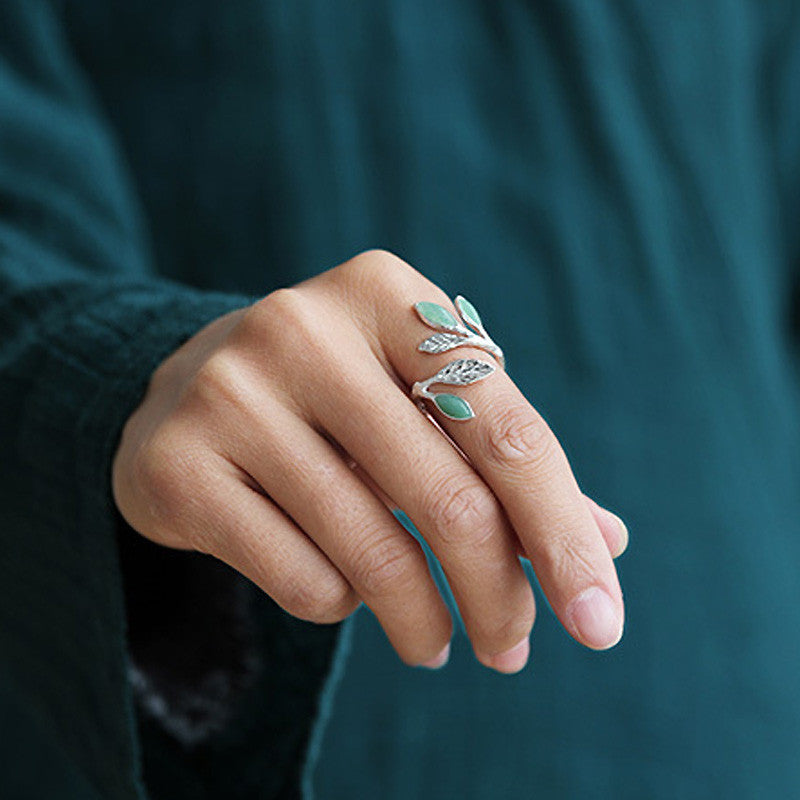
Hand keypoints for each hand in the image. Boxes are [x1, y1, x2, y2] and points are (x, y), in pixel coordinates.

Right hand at [112, 250, 627, 673]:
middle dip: (499, 596)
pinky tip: (342, 591)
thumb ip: (505, 462)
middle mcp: (304, 328)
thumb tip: (608, 540)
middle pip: (448, 498)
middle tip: (514, 650)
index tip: (599, 622)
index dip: (564, 535)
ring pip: (372, 553)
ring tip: (436, 644)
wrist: (189, 386)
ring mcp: (231, 393)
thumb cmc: (338, 398)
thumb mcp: (421, 402)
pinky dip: (342, 606)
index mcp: (387, 293)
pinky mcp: (178, 465)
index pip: (507, 431)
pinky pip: (301, 579)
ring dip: (424, 622)